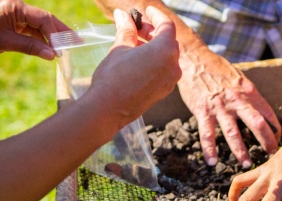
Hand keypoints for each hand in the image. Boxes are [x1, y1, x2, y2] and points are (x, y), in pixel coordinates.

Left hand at [0, 0, 69, 59]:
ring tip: (66, 48)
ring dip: (52, 37)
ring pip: (40, 25)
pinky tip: (50, 48)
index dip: (56, 35)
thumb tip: (52, 55)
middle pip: (45, 19)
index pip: (43, 19)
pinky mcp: (14, 22)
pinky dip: (41, 39)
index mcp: (16, 7)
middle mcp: (18, 7)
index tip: (64, 49)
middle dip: (60, 33)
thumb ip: (30, 47)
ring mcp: (16, 14)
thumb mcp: (5, 43)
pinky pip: (32, 29)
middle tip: (77, 43)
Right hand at [89, 6, 179, 128]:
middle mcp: (173, 65)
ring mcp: (170, 81)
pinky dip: (154, 61)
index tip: (147, 10)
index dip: (156, 15)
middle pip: (167, 41)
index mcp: (166, 50)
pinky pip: (163, 70)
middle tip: (135, 26)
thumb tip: (123, 15)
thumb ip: (126, 30)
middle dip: (152, 31)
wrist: (108, 109)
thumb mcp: (120, 47)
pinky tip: (137, 60)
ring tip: (134, 42)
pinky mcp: (163, 92)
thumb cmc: (114, 76)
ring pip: (166, 57)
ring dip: (153, 47)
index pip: (166, 26)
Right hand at [177, 49, 280, 167]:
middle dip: (267, 141)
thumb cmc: (217, 69)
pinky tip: (213, 163)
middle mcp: (236, 99)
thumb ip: (249, 94)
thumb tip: (261, 110)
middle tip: (272, 155)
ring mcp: (219, 106)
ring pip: (232, 133)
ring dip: (240, 151)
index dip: (276, 129)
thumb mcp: (239, 77)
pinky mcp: (202, 110)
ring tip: (247, 164)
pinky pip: (207, 134)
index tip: (278, 141)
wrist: (194, 58)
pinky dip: (210, 150)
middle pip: (257, 123)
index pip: (268, 113)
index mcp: (248, 91)